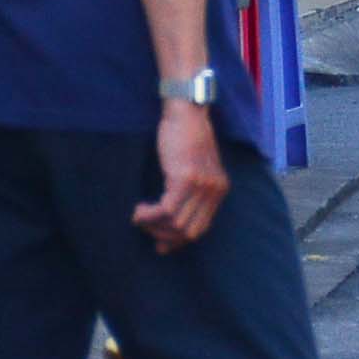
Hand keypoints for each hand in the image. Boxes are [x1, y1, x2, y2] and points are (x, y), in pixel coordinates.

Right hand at [133, 103, 228, 253]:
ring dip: (153, 226)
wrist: (185, 112)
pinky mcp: (184, 179)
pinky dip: (149, 216)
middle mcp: (215, 190)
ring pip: (176, 224)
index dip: (179, 240)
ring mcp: (201, 185)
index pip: (202, 228)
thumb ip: (193, 191)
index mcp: (220, 189)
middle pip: (190, 231)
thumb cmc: (186, 138)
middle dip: (165, 236)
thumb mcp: (198, 167)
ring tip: (140, 217)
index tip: (161, 245)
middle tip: (146, 230)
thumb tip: (175, 220)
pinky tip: (137, 212)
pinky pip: (166, 210)